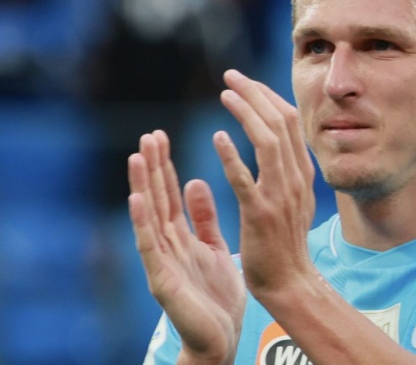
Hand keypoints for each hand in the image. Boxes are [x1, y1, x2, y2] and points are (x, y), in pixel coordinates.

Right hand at [128, 130, 245, 363]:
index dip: (165, 166)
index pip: (170, 194)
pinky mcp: (162, 280)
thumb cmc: (217, 296)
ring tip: (137, 156)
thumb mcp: (214, 247)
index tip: (160, 136)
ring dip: (142, 186)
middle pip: (157, 199)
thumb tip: (194, 181)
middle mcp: (167, 245)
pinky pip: (151, 248)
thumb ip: (203, 217)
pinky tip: (137, 199)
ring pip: (149, 218)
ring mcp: (162, 262)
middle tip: (148, 135)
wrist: (221, 338)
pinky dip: (142, 223)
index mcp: (180, 237)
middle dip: (152, 168)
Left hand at [215, 70, 316, 299]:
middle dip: (255, 93)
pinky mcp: (261, 214)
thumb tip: (278, 142)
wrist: (290, 281)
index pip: (290, 121)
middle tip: (231, 76)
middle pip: (280, 122)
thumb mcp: (295, 198)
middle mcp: (295, 178)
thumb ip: (288, 169)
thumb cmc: (285, 241)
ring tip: (225, 94)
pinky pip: (246, 179)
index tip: (247, 82)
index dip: (268, 96)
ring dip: (246, 112)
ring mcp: (280, 195)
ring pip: (267, 141)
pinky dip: (233, 155)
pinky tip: (217, 137)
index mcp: (302, 172)